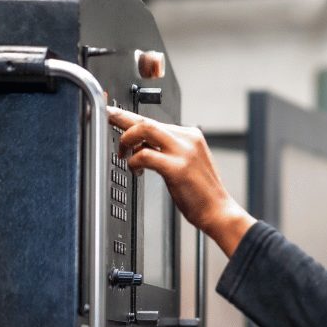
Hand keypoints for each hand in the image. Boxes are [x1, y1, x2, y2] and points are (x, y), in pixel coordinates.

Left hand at [108, 106, 255, 256]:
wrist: (218, 211)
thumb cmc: (200, 193)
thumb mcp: (185, 163)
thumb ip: (166, 151)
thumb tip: (140, 146)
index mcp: (190, 135)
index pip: (155, 121)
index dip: (131, 117)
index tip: (115, 115)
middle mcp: (187, 138)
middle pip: (146, 120)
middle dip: (122, 120)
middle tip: (107, 121)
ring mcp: (183, 152)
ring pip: (145, 130)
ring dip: (127, 140)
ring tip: (123, 154)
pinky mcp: (177, 168)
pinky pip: (145, 155)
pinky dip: (134, 161)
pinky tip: (134, 170)